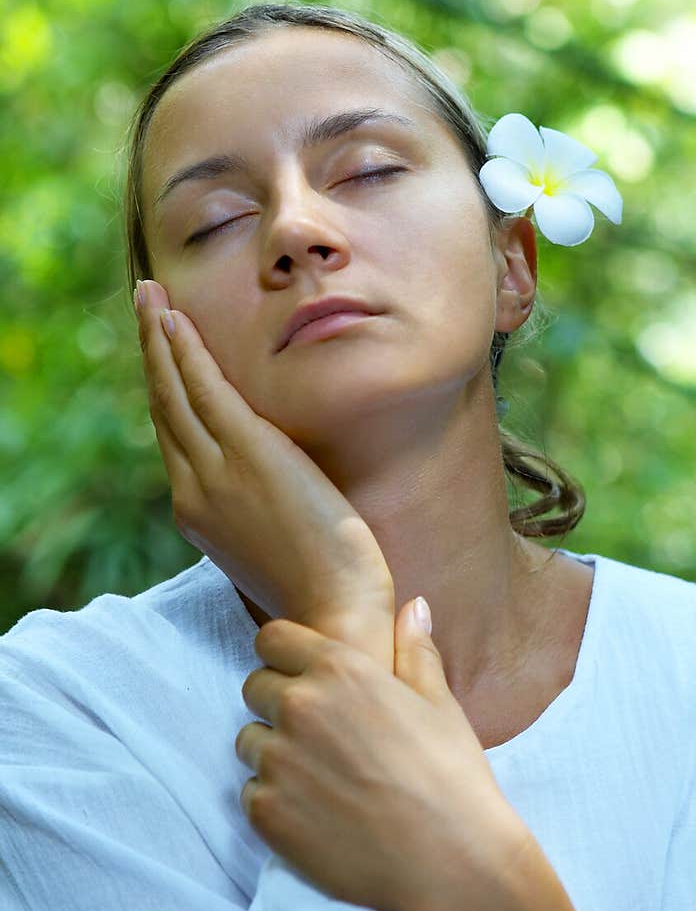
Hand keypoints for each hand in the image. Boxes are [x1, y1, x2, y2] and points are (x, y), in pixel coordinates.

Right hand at [135, 279, 394, 666]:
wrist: (335, 614)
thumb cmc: (323, 589)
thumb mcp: (277, 545)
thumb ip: (260, 511)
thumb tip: (273, 490)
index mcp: (200, 514)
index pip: (176, 439)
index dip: (165, 391)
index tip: (162, 355)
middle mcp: (194, 490)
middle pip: (164, 408)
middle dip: (152, 354)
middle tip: (145, 305)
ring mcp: (216, 472)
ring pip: (175, 392)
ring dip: (160, 338)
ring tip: (152, 296)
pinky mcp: (248, 453)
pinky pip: (206, 389)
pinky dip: (185, 351)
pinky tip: (175, 321)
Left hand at [234, 596, 532, 910]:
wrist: (452, 864)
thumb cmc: (453, 780)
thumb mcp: (440, 705)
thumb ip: (415, 651)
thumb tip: (413, 607)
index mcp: (341, 670)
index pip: (273, 639)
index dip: (288, 658)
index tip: (307, 680)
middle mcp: (299, 706)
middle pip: (255, 687)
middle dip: (279, 705)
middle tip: (323, 740)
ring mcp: (277, 760)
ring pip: (249, 741)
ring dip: (274, 754)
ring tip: (325, 781)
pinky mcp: (265, 811)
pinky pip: (251, 793)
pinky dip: (276, 802)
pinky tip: (319, 815)